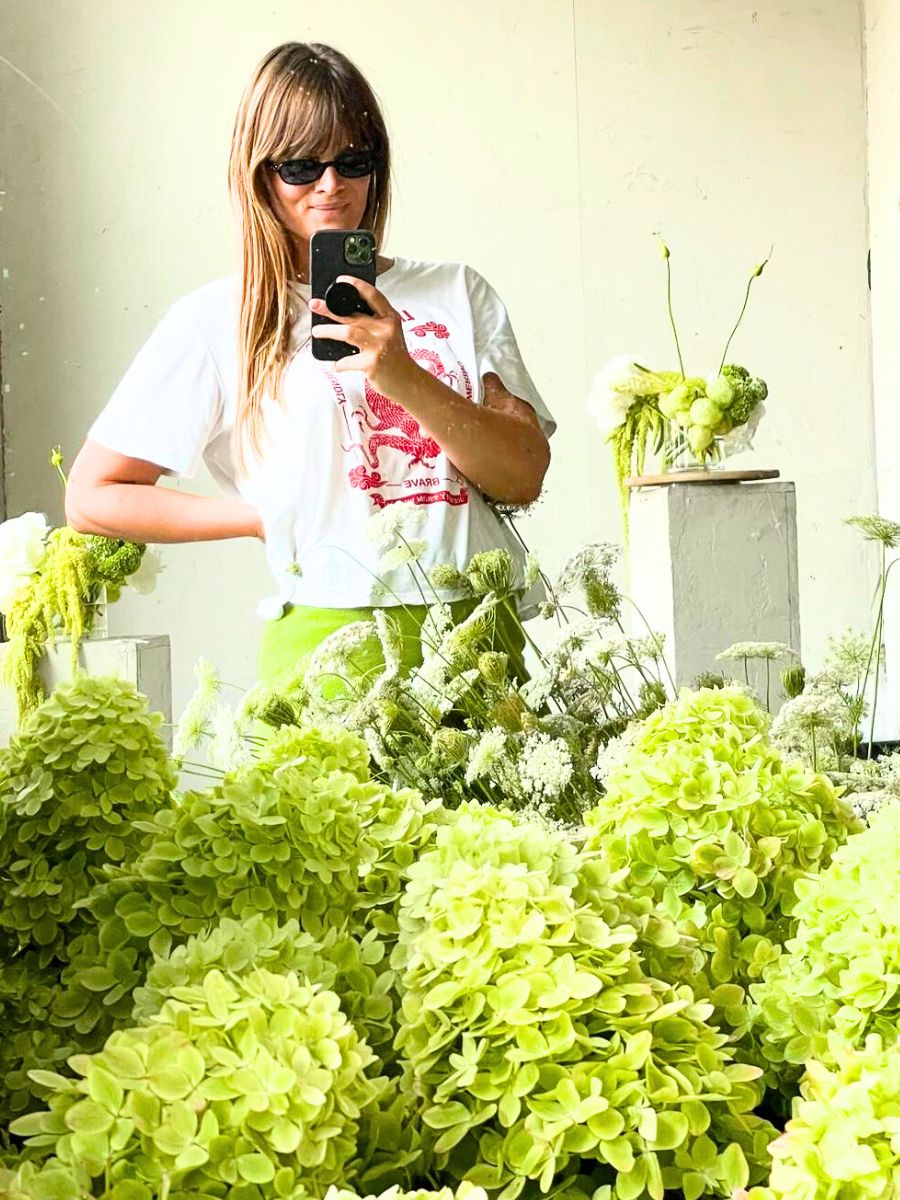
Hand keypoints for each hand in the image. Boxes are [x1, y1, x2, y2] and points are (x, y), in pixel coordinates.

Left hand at [309, 276, 415, 396]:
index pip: (373, 295)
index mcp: (390, 318)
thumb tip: (345, 316)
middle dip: (330, 309)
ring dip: (328, 331)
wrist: (409, 382)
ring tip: (317, 331)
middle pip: (353, 314)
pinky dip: (339, 364)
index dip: (356, 285)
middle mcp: (385, 329)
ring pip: (347, 332)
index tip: (341, 280)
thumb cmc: (396, 359)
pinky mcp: (371, 363)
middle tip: (315, 305)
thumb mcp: (391, 334)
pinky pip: (347, 361)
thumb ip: (375, 322)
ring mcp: (378, 345)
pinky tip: (335, 365)